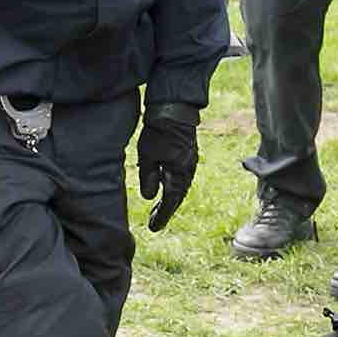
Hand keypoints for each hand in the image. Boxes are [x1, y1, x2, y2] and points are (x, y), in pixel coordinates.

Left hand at [136, 101, 201, 231]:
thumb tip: (150, 197)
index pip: (170, 201)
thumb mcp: (148, 156)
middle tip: (154, 222)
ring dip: (169, 199)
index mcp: (179, 174)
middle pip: (177, 196)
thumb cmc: (159, 132)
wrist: (174, 108)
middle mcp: (188, 170)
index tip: (153, 228)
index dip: (162, 216)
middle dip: (165, 210)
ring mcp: (189, 162)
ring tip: (158, 209)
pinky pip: (180, 176)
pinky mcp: (186, 154)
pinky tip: (165, 186)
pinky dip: (172, 186)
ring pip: (179, 187)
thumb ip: (149, 178)